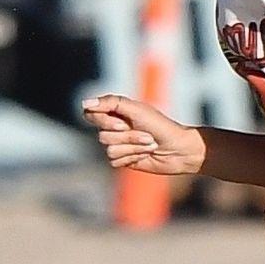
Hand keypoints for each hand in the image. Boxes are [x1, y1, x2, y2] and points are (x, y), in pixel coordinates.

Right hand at [80, 93, 204, 176]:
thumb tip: (85, 103)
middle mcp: (114, 128)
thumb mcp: (137, 109)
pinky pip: (114, 160)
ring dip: (133, 147)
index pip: (91, 114)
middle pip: (102, 135)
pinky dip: (132, 157)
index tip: (123, 123)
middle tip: (146, 134)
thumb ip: (111, 103)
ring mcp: (118, 145)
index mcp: (116, 112)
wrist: (179, 149)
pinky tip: (146, 154)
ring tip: (150, 144)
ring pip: (109, 149)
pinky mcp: (123, 160)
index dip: (103, 121)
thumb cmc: (161, 126)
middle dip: (127, 136)